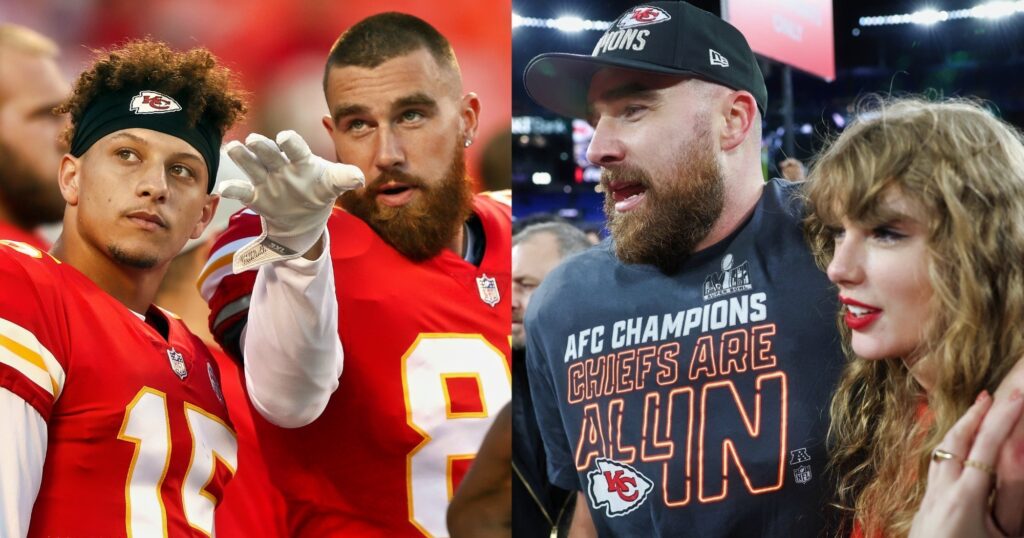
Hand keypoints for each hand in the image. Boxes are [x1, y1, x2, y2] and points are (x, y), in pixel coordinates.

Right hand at [217, 131, 363, 271]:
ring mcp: (267, 180)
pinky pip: (244, 192)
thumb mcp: (333, 183)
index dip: (291, 143)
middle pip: (270, 154)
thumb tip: (360, 178)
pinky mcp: (257, 197)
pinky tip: (224, 189)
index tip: (285, 138)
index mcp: (302, 161)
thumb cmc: (319, 190)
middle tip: (254, 140)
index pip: (297, 149)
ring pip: (253, 166)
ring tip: (233, 148)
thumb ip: (345, 178)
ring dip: (243, 157)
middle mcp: (282, 166)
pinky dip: (233, 190)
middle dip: (263, 147)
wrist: (305, 216)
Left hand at [910, 390, 1023, 537]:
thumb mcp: (1007, 534)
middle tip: (994, 394)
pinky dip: (950, 451)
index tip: (1018, 394)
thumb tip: (1020, 456)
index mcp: (965, 499)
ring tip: (977, 415)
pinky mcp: (923, 513)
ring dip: (960, 431)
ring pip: (941, 454)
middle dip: (976, 415)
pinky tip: (958, 452)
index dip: (1003, 417)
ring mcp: (928, 502)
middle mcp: (941, 495)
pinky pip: (936, 470)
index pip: (986, 446)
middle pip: (955, 441)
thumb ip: (1014, 496)